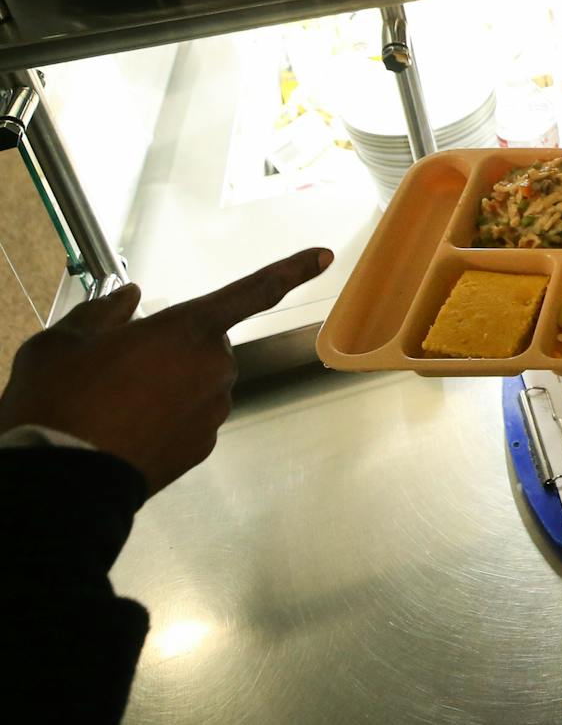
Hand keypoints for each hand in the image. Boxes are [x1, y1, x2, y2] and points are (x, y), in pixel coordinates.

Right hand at [0, 248, 332, 495]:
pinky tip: (126, 430)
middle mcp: (213, 366)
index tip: (325, 255)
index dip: (292, 269)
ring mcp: (212, 410)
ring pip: (196, 382)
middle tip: (119, 369)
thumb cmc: (58, 405)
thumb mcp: (61, 343)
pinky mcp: (201, 447)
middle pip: (204, 344)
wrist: (59, 482)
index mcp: (188, 328)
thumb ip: (102, 313)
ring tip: (113, 404)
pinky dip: (167, 420)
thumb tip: (126, 299)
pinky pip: (190, 419)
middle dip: (173, 350)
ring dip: (169, 386)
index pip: (253, 289)